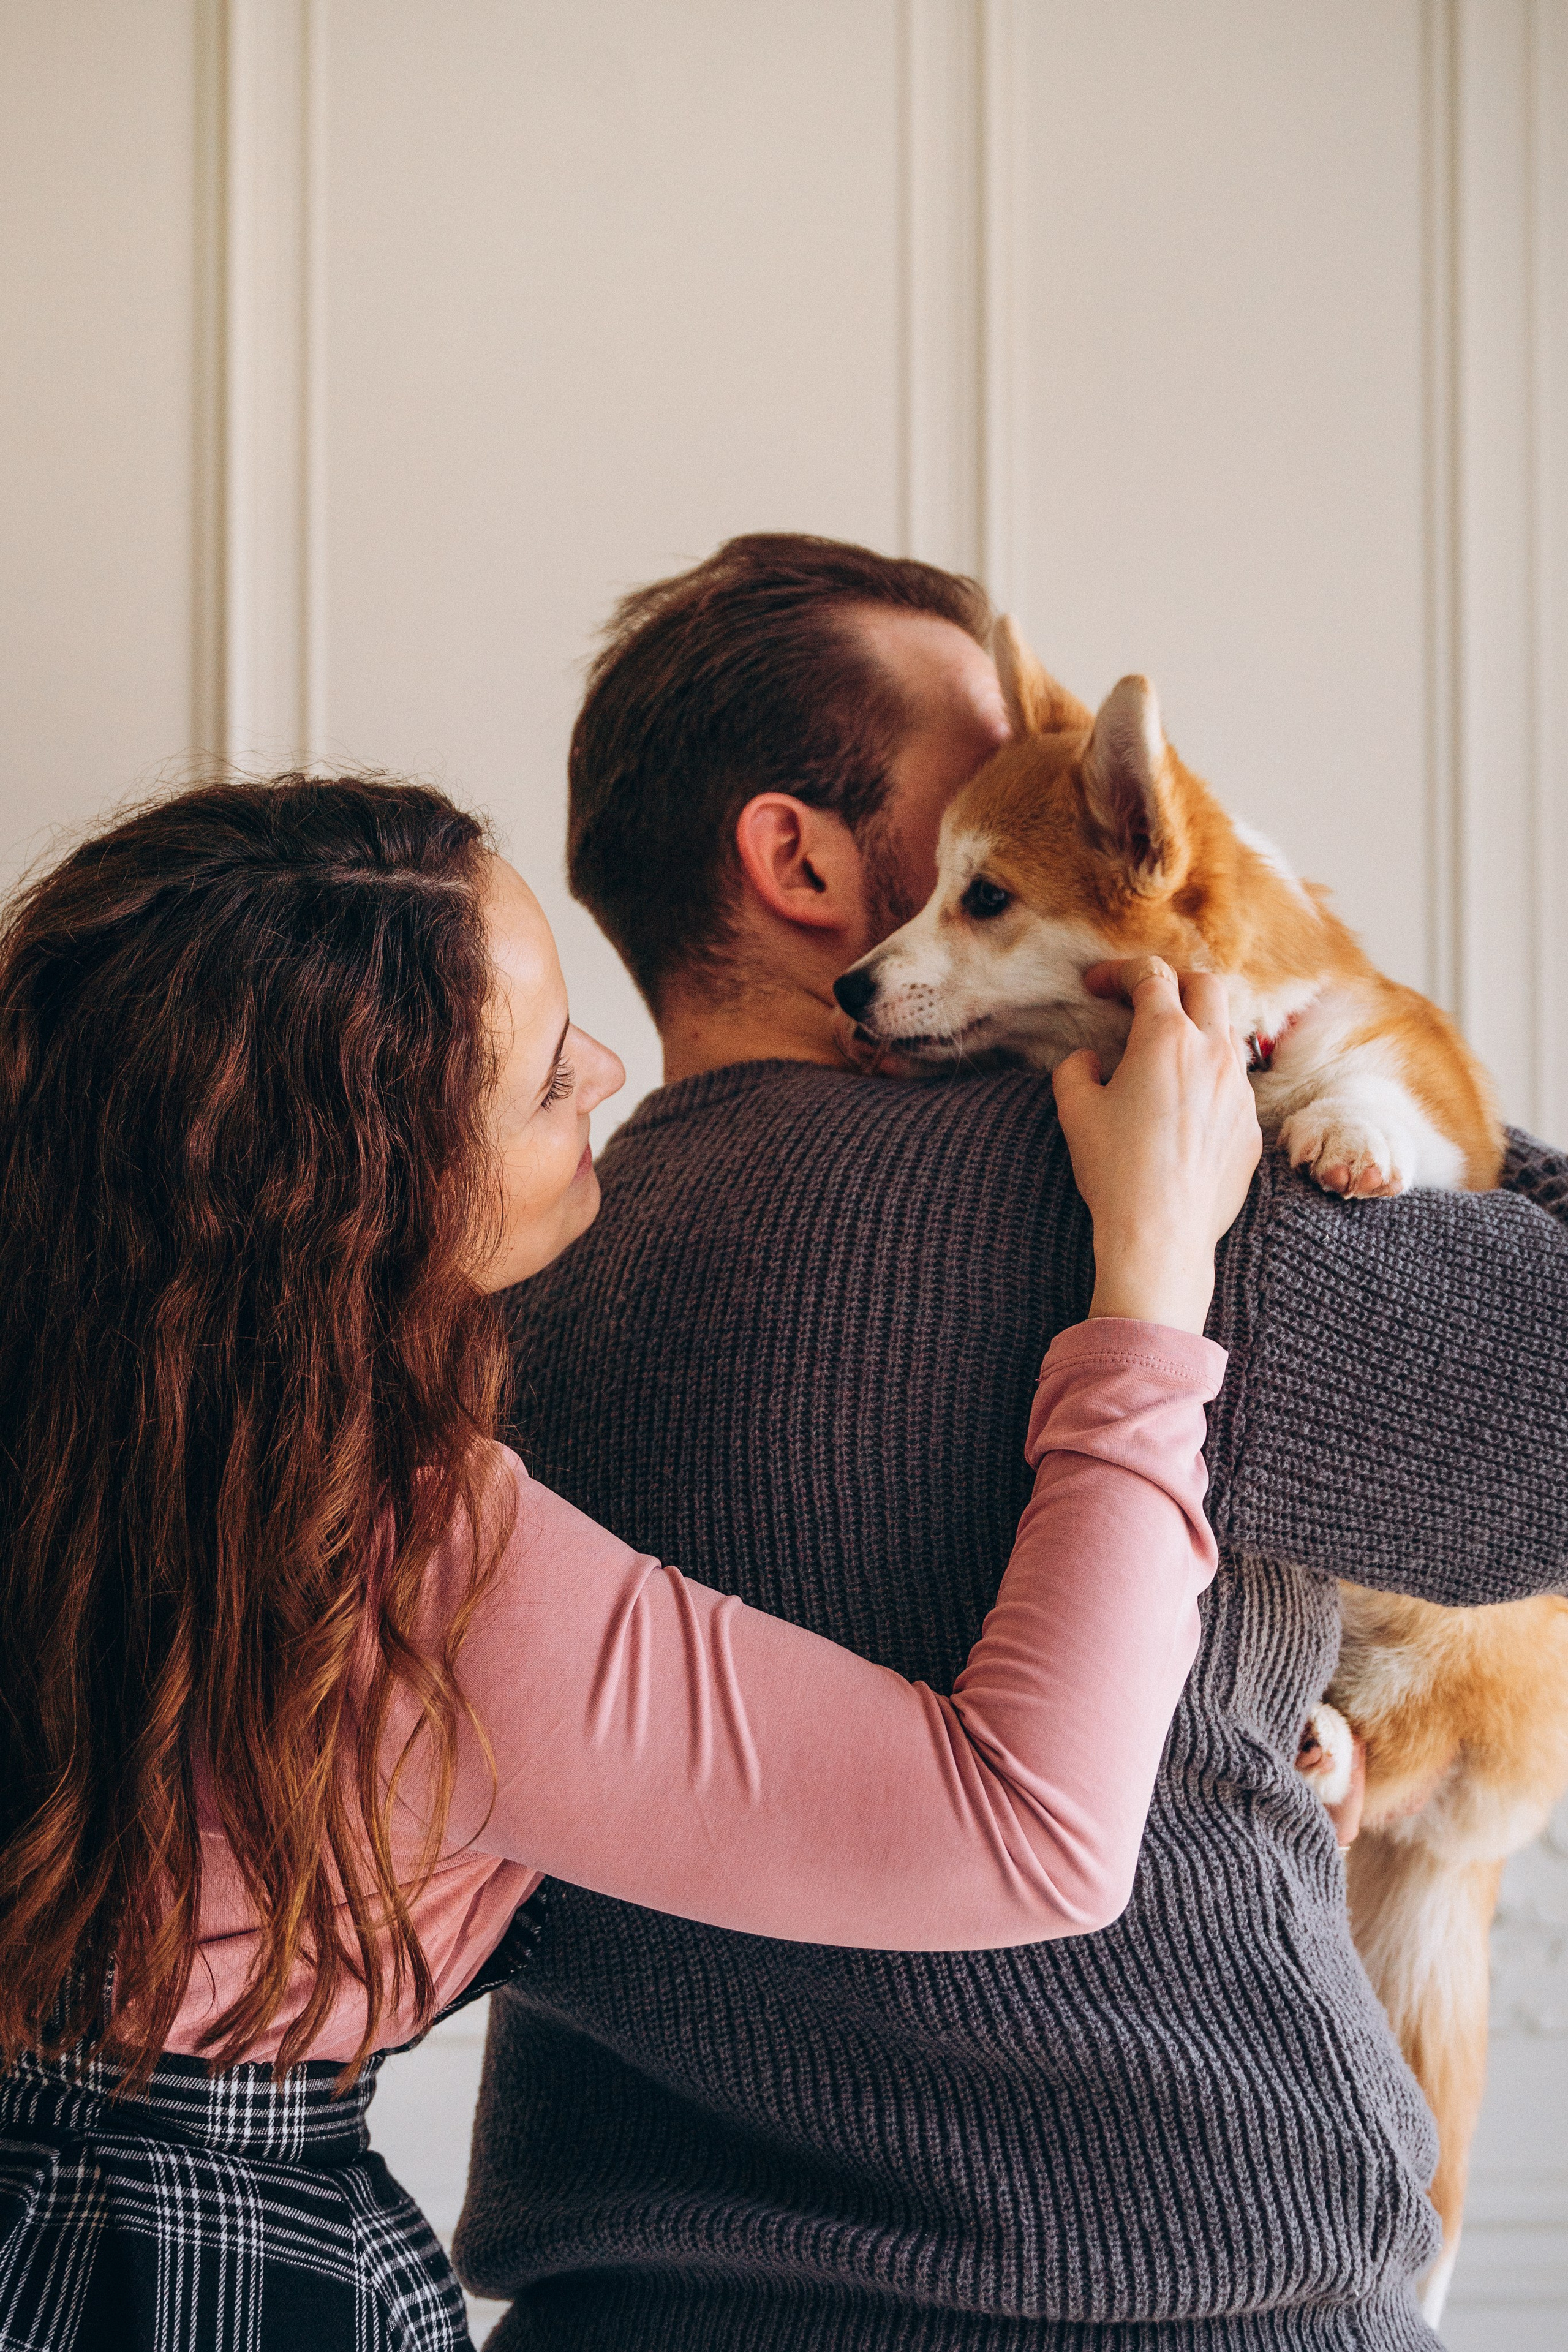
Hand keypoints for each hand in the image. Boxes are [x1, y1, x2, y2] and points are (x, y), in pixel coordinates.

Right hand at [1053, 957, 1260, 1332]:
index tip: (1096, 986)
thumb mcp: (1075, 1110)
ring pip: (1226, 1036)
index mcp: (1166, 1038)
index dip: (1118, 972)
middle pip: (1206, 985)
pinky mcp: (1250, 1128)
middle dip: (1173, 983)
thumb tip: (1091, 1059)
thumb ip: (1076, 1068)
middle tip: (1143, 1003)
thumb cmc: (1114, 1169)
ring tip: (1162, 1060)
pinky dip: (1208, 1083)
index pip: (1150, 976)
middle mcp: (1213, 1053)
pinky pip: (1234, 1088)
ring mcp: (1240, 1091)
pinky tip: (1182, 1113)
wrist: (1161, 1233)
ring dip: (1195, 1033)